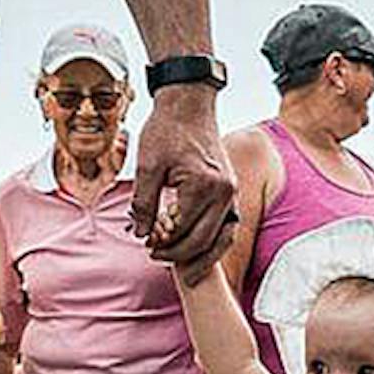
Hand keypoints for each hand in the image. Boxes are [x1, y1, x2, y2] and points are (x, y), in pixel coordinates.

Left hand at [126, 89, 237, 267]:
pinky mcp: (232, 191)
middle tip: (155, 255)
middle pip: (203, 240)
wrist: (190, 104)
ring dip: (202, 256)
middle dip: (178, 255)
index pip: (182, 231)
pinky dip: (216, 242)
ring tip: (183, 268)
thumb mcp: (147, 165)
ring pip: (223, 238)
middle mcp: (225, 192)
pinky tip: (200, 251)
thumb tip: (141, 234)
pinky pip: (229, 226)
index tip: (146, 244)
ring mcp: (232, 192)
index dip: (162, 243)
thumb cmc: (167, 131)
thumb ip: (144, 203)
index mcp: (204, 185)